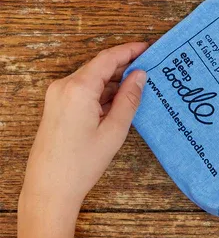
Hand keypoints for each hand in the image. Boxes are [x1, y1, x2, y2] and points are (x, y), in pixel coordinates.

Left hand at [20, 43, 147, 221]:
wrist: (49, 190)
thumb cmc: (81, 164)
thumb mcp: (114, 130)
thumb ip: (129, 98)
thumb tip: (140, 75)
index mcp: (78, 89)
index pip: (108, 58)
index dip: (130, 50)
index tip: (149, 47)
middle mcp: (64, 87)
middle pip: (99, 66)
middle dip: (124, 65)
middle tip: (150, 67)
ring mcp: (57, 96)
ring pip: (92, 78)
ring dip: (114, 80)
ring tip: (139, 84)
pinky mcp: (56, 107)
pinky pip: (83, 90)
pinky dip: (101, 91)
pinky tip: (119, 99)